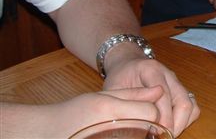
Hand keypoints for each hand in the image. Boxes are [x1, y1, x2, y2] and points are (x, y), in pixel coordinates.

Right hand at [42, 87, 162, 138]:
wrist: (47, 132)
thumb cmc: (74, 112)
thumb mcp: (103, 96)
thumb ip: (133, 94)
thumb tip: (159, 91)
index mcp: (111, 110)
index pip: (151, 112)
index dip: (151, 110)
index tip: (144, 109)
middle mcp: (113, 128)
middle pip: (147, 128)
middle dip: (148, 125)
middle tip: (133, 121)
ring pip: (139, 137)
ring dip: (139, 134)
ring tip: (123, 128)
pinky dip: (129, 136)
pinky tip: (119, 134)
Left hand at [103, 58, 198, 136]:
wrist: (129, 63)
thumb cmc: (120, 77)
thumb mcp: (114, 89)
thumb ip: (122, 104)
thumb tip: (128, 127)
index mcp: (151, 70)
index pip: (164, 94)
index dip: (163, 116)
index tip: (157, 133)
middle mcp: (169, 75)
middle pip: (183, 101)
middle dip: (176, 124)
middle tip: (164, 137)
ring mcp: (177, 83)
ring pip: (191, 104)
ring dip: (182, 123)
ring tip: (167, 134)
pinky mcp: (181, 90)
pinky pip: (192, 106)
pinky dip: (186, 119)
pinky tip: (171, 126)